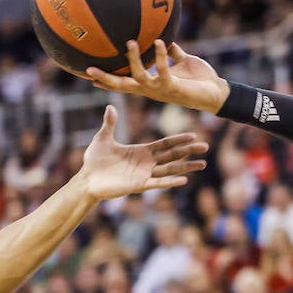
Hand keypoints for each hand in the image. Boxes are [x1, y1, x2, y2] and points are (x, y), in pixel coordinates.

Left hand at [79, 105, 207, 200]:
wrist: (87, 179)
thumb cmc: (95, 160)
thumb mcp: (103, 138)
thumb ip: (110, 124)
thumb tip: (110, 106)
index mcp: (142, 151)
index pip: (165, 144)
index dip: (178, 140)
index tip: (193, 135)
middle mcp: (147, 163)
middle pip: (173, 155)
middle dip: (189, 151)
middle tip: (205, 146)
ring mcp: (145, 175)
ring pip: (170, 169)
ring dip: (186, 167)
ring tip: (203, 164)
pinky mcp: (139, 185)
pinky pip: (158, 183)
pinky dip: (171, 182)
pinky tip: (183, 180)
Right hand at [86, 40, 229, 113]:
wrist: (217, 94)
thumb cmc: (200, 80)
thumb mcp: (182, 62)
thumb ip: (170, 53)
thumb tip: (161, 38)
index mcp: (151, 85)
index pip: (125, 83)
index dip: (107, 80)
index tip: (89, 75)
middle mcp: (152, 90)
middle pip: (123, 86)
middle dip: (106, 79)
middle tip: (89, 70)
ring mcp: (162, 90)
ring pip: (140, 77)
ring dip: (134, 61)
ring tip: (129, 42)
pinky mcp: (174, 87)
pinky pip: (164, 70)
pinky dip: (161, 56)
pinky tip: (160, 41)